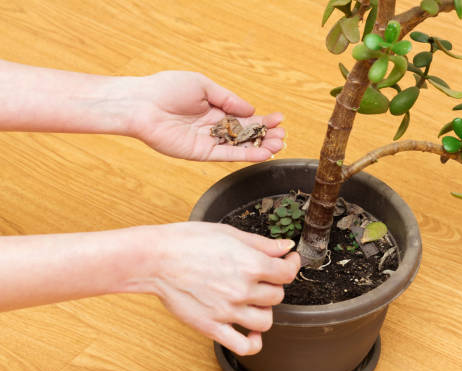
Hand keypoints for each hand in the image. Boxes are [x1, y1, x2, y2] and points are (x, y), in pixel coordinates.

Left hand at [127, 71, 285, 161]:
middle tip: (282, 135)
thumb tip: (250, 109)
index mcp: (213, 108)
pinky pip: (227, 155)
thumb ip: (228, 99)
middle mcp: (212, 127)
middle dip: (265, 134)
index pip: (243, 116)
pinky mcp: (200, 153)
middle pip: (244, 133)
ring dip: (259, 146)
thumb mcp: (203, 85)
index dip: (261, 118)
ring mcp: (207, 141)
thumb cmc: (166, 88)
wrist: (141, 104)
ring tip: (279, 145)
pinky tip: (262, 153)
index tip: (279, 119)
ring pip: (238, 146)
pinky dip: (245, 155)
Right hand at [139, 222, 299, 355]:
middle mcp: (243, 289)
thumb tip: (285, 248)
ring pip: (266, 321)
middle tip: (261, 278)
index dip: (292, 266)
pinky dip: (253, 342)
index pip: (287, 273)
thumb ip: (262, 244)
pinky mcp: (212, 327)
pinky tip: (250, 330)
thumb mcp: (230, 234)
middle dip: (272, 285)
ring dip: (263, 311)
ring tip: (252, 301)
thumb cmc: (188, 241)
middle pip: (277, 296)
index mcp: (251, 264)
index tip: (288, 262)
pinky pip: (244, 346)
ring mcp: (228, 311)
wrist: (155, 259)